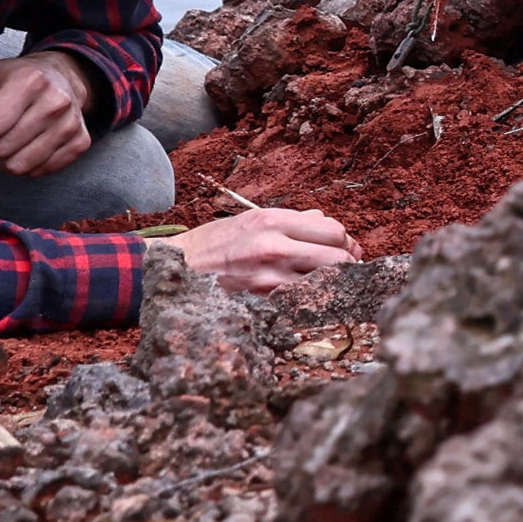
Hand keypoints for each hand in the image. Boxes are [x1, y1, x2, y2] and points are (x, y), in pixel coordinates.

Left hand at [0, 49, 97, 176]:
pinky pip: (40, 172)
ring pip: (20, 166)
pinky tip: (29, 144)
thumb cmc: (14, 78)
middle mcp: (56, 102)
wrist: (60, 76)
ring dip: (7, 157)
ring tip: (10, 137)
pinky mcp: (80, 143)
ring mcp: (71, 124)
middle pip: (2, 150)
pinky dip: (28, 163)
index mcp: (30, 80)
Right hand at [172, 203, 358, 291]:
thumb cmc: (213, 245)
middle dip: (347, 263)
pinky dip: (313, 298)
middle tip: (346, 268)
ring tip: (330, 282)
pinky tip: (307, 296)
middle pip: (338, 256)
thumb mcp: (249, 220)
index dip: (345, 241)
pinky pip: (304, 299)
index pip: (333, 230)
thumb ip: (290, 221)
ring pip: (327, 280)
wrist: (174, 269)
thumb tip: (324, 223)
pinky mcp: (263, 301)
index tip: (346, 248)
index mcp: (271, 220)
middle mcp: (273, 245)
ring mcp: (269, 277)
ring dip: (334, 283)